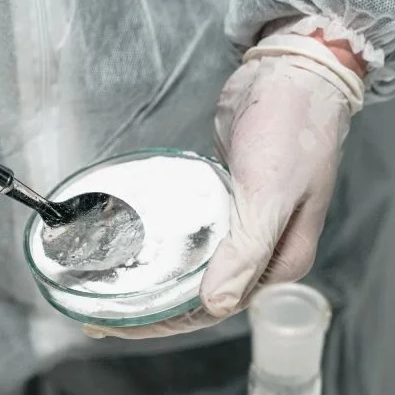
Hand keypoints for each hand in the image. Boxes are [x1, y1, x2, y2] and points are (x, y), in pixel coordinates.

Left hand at [87, 32, 364, 339]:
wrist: (296, 70)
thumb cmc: (292, 129)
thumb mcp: (268, 194)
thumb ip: (244, 252)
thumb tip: (215, 306)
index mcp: (279, 262)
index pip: (213, 309)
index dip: (164, 322)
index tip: (119, 324)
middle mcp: (263, 252)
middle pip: (199, 294)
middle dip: (151, 308)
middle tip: (99, 315)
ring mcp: (245, 226)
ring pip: (192, 267)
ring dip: (154, 281)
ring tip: (109, 290)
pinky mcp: (226, 200)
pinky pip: (190, 235)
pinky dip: (163, 246)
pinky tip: (132, 249)